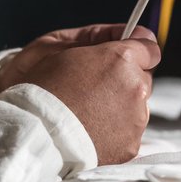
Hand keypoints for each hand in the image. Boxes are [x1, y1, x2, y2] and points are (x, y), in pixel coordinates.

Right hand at [0, 24, 160, 164]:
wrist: (31, 137)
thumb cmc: (37, 88)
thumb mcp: (57, 47)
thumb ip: (97, 37)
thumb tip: (125, 34)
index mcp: (120, 60)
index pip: (150, 48)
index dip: (133, 50)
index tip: (118, 56)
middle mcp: (136, 90)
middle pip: (142, 79)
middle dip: (123, 80)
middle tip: (90, 88)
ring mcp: (135, 121)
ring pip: (136, 108)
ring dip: (118, 107)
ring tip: (85, 113)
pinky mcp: (129, 147)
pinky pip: (128, 133)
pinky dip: (112, 132)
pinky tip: (88, 131)